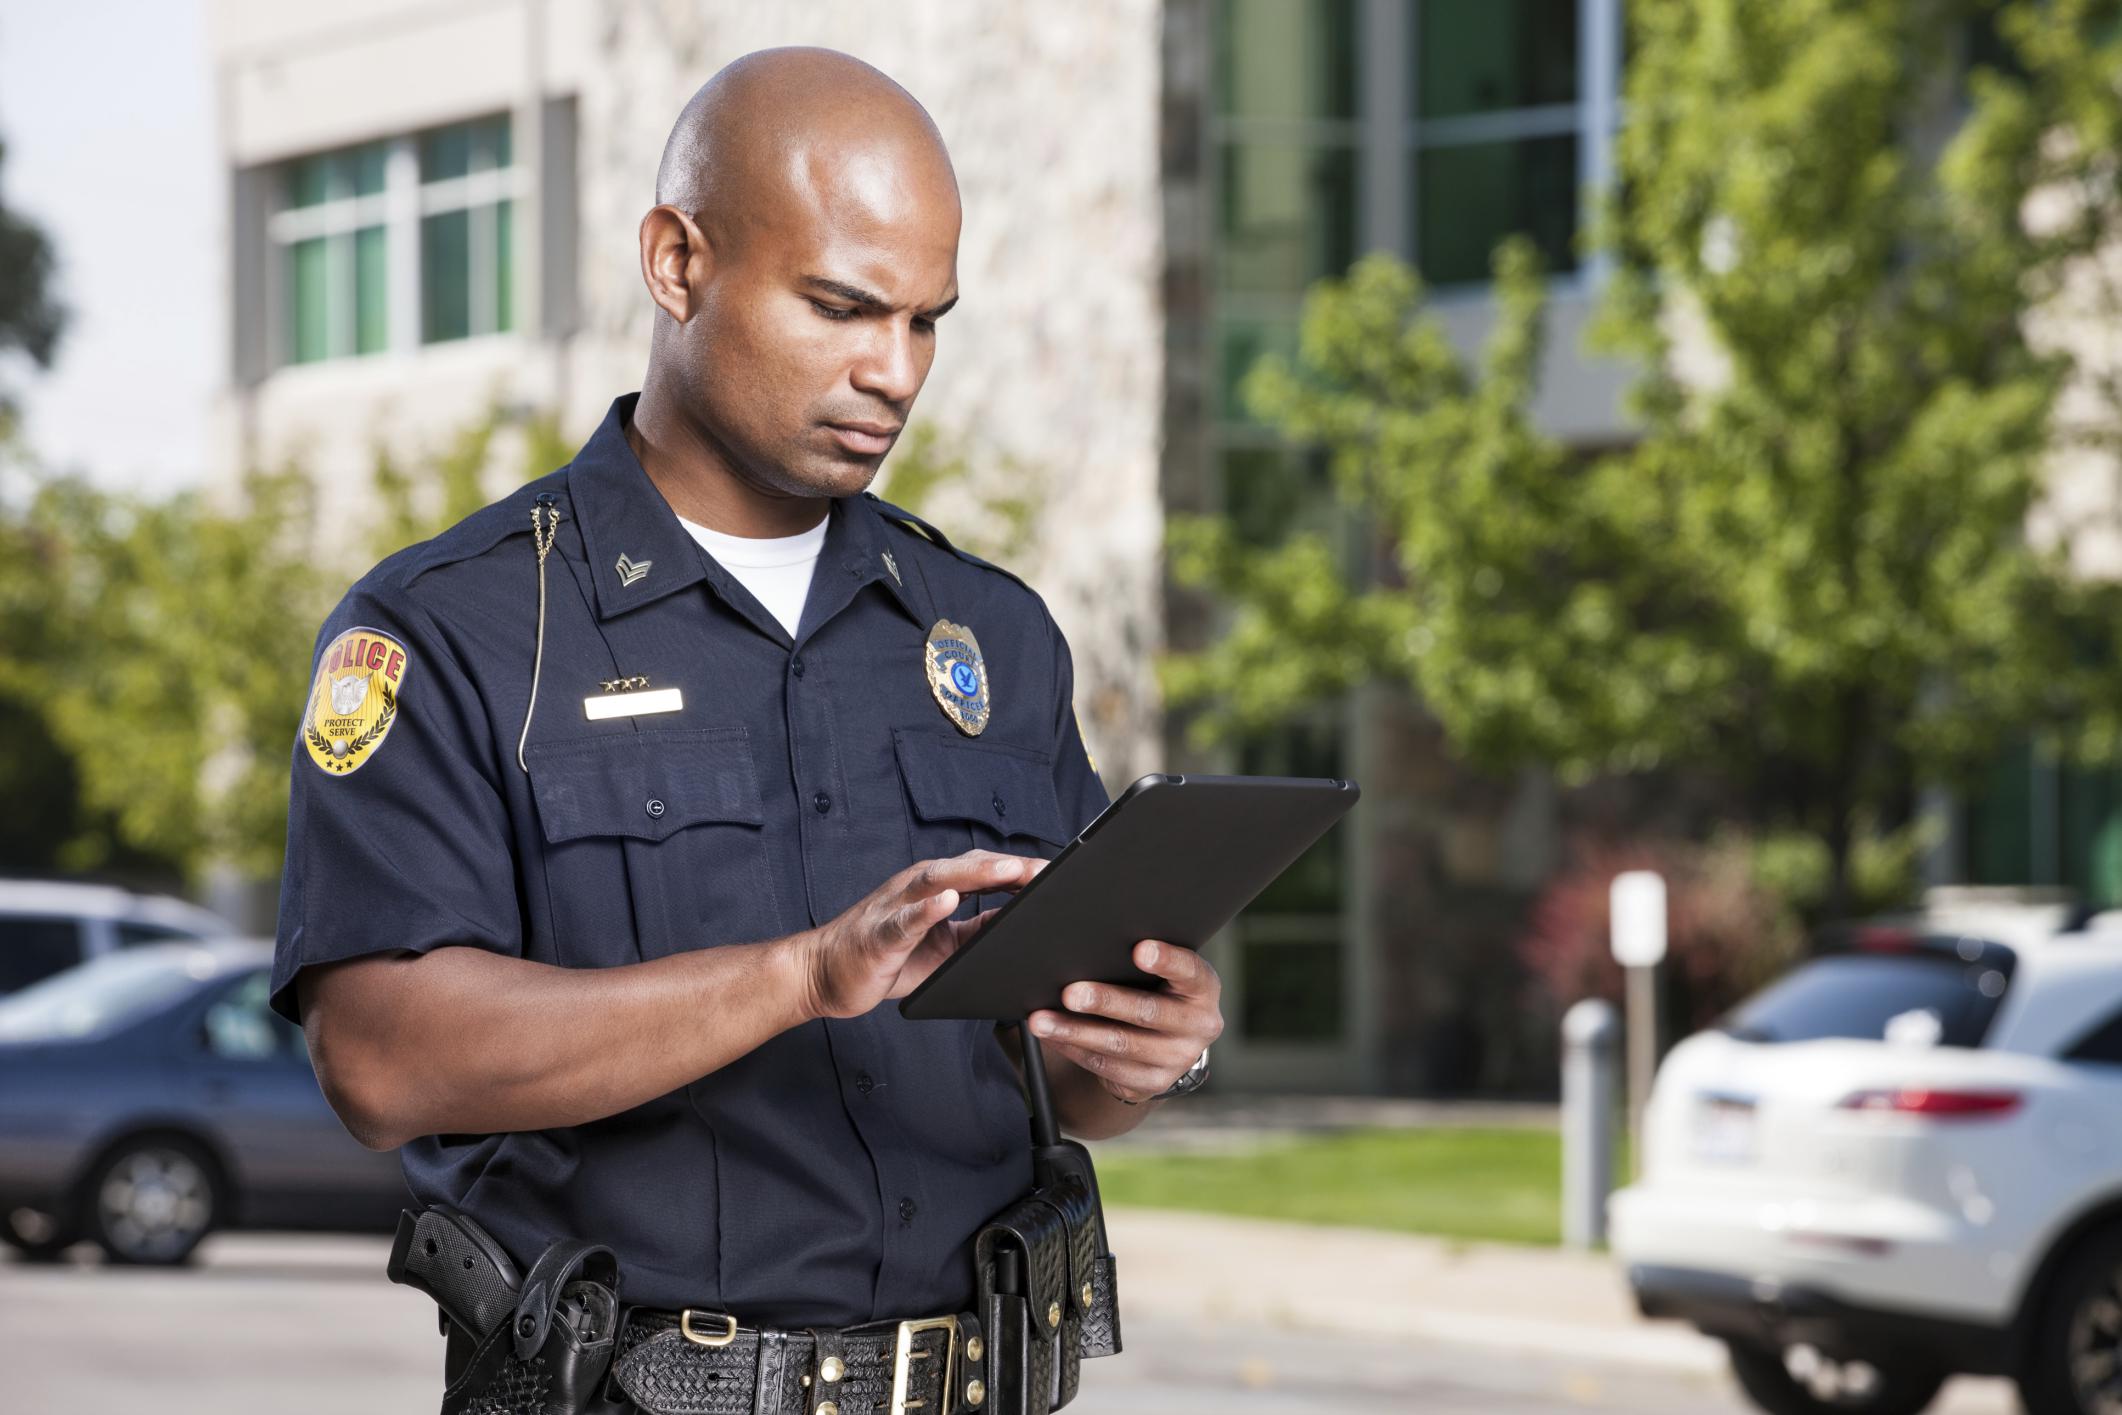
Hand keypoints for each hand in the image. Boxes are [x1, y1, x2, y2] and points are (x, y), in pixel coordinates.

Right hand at [795, 850, 1043, 1019]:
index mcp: (936, 889)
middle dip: (1008, 866)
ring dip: (974, 873)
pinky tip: (947, 901)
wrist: (822, 974)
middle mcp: (917, 888)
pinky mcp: (879, 933)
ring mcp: (896, 906)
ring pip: (938, 880)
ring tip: (1007, 869)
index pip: (985, 871)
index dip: (1021, 870)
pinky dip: (927, 908)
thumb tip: (1019, 919)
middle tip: (1045, 867)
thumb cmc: (884, 959)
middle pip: (968, 867)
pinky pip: (904, 918)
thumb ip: (978, 928)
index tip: (1058, 872)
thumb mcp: (945, 946)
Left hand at [1026, 940, 1223, 1103]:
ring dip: (1075, 1031)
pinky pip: (1106, 1066)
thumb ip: (1138, 954)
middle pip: (1148, 1012)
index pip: (1190, 971)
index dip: (1167, 960)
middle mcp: (1199, 1025)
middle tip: (1070, 993)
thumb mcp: (1162, 970)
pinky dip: (1074, 1049)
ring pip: (1120, 1044)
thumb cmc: (1155, 988)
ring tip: (1041, 1020)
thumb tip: (1081, 939)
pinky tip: (1051, 1036)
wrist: (1169, 1041)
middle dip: (1105, 1001)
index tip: (1140, 950)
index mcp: (1203, 988)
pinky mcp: (1152, 1082)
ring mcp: (1177, 1059)